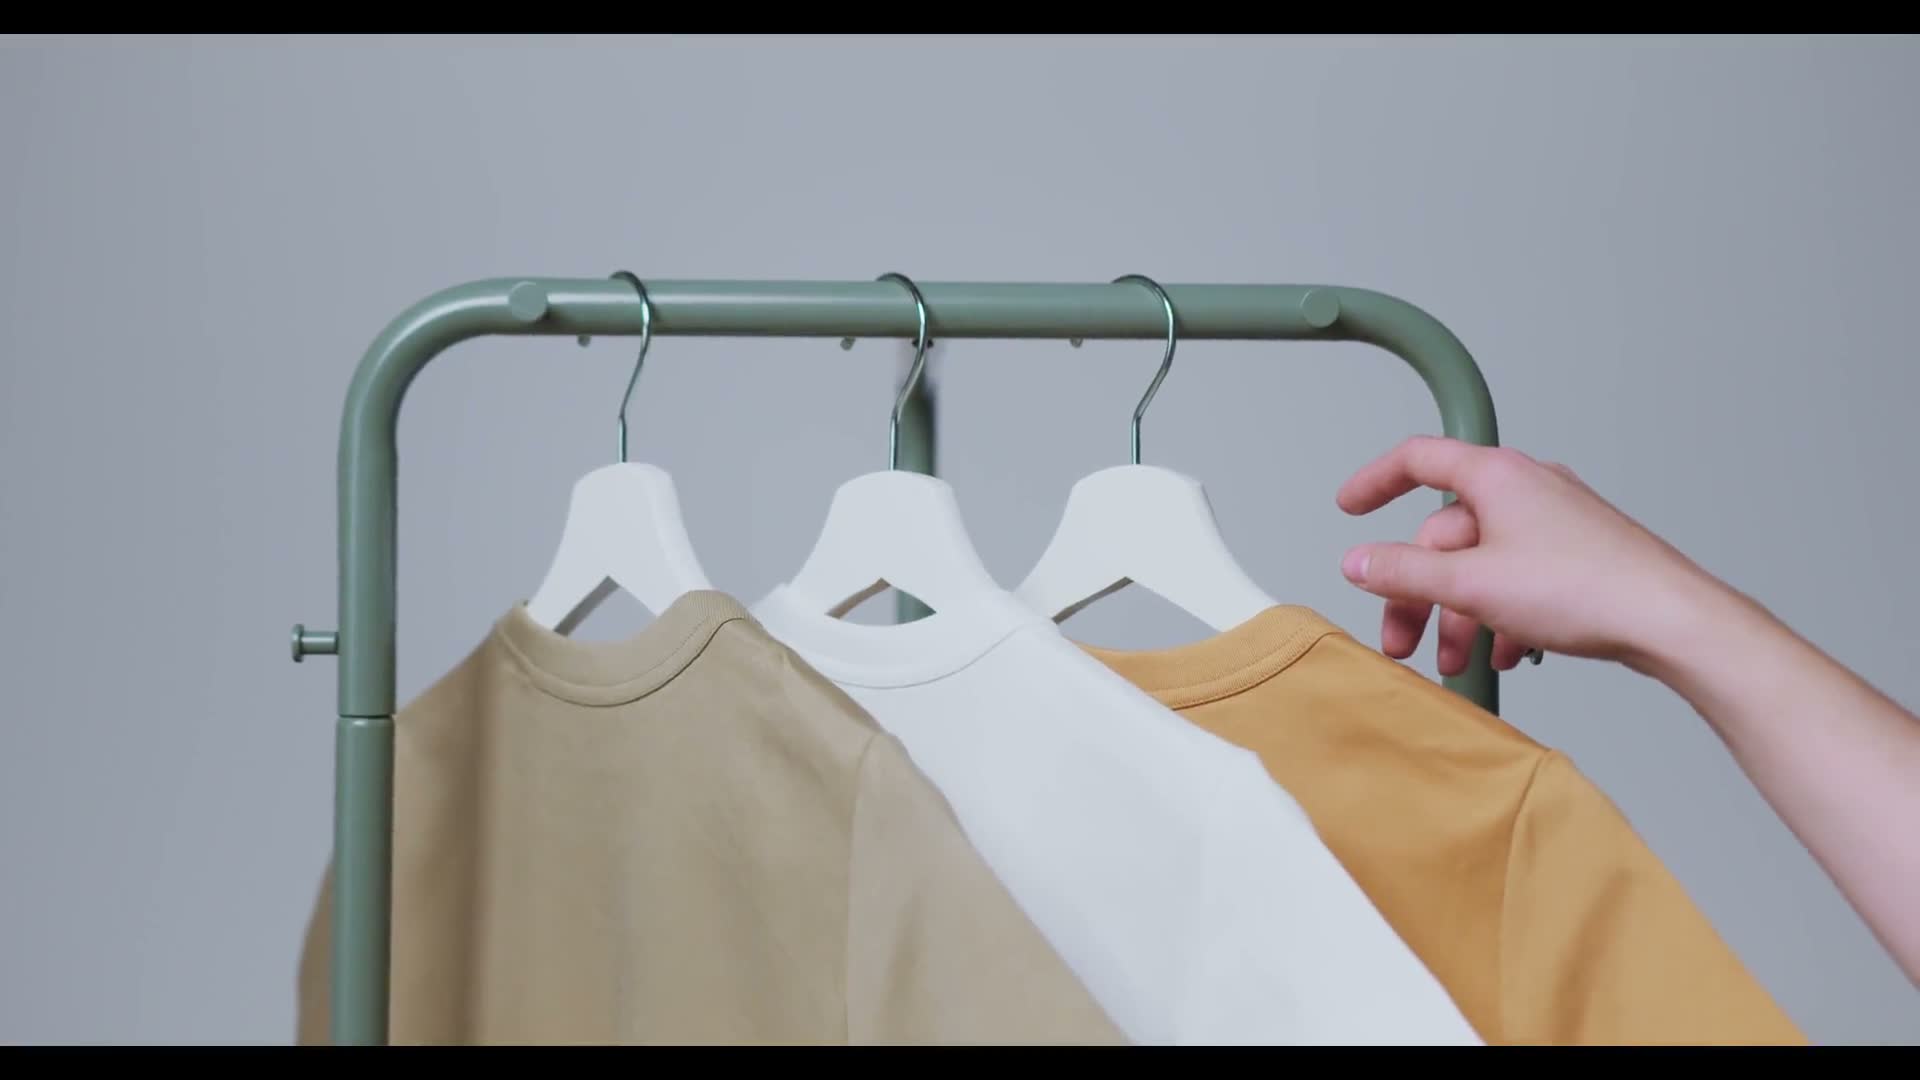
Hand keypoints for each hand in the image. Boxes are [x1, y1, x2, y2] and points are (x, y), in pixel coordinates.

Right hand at [1334, 435, 1724, 676]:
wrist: (1669, 620)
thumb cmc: (1585, 588)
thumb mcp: (1472, 585)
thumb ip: (1404, 572)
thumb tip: (1358, 561)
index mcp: (1496, 477)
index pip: (1418, 459)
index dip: (1375, 481)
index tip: (1350, 508)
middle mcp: (1526, 489)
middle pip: (1446, 534)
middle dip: (1418, 592)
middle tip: (1403, 640)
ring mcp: (1555, 523)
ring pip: (1483, 564)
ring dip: (1459, 615)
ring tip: (1456, 662)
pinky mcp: (1578, 556)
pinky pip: (1519, 580)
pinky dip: (1500, 616)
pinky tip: (1504, 655)